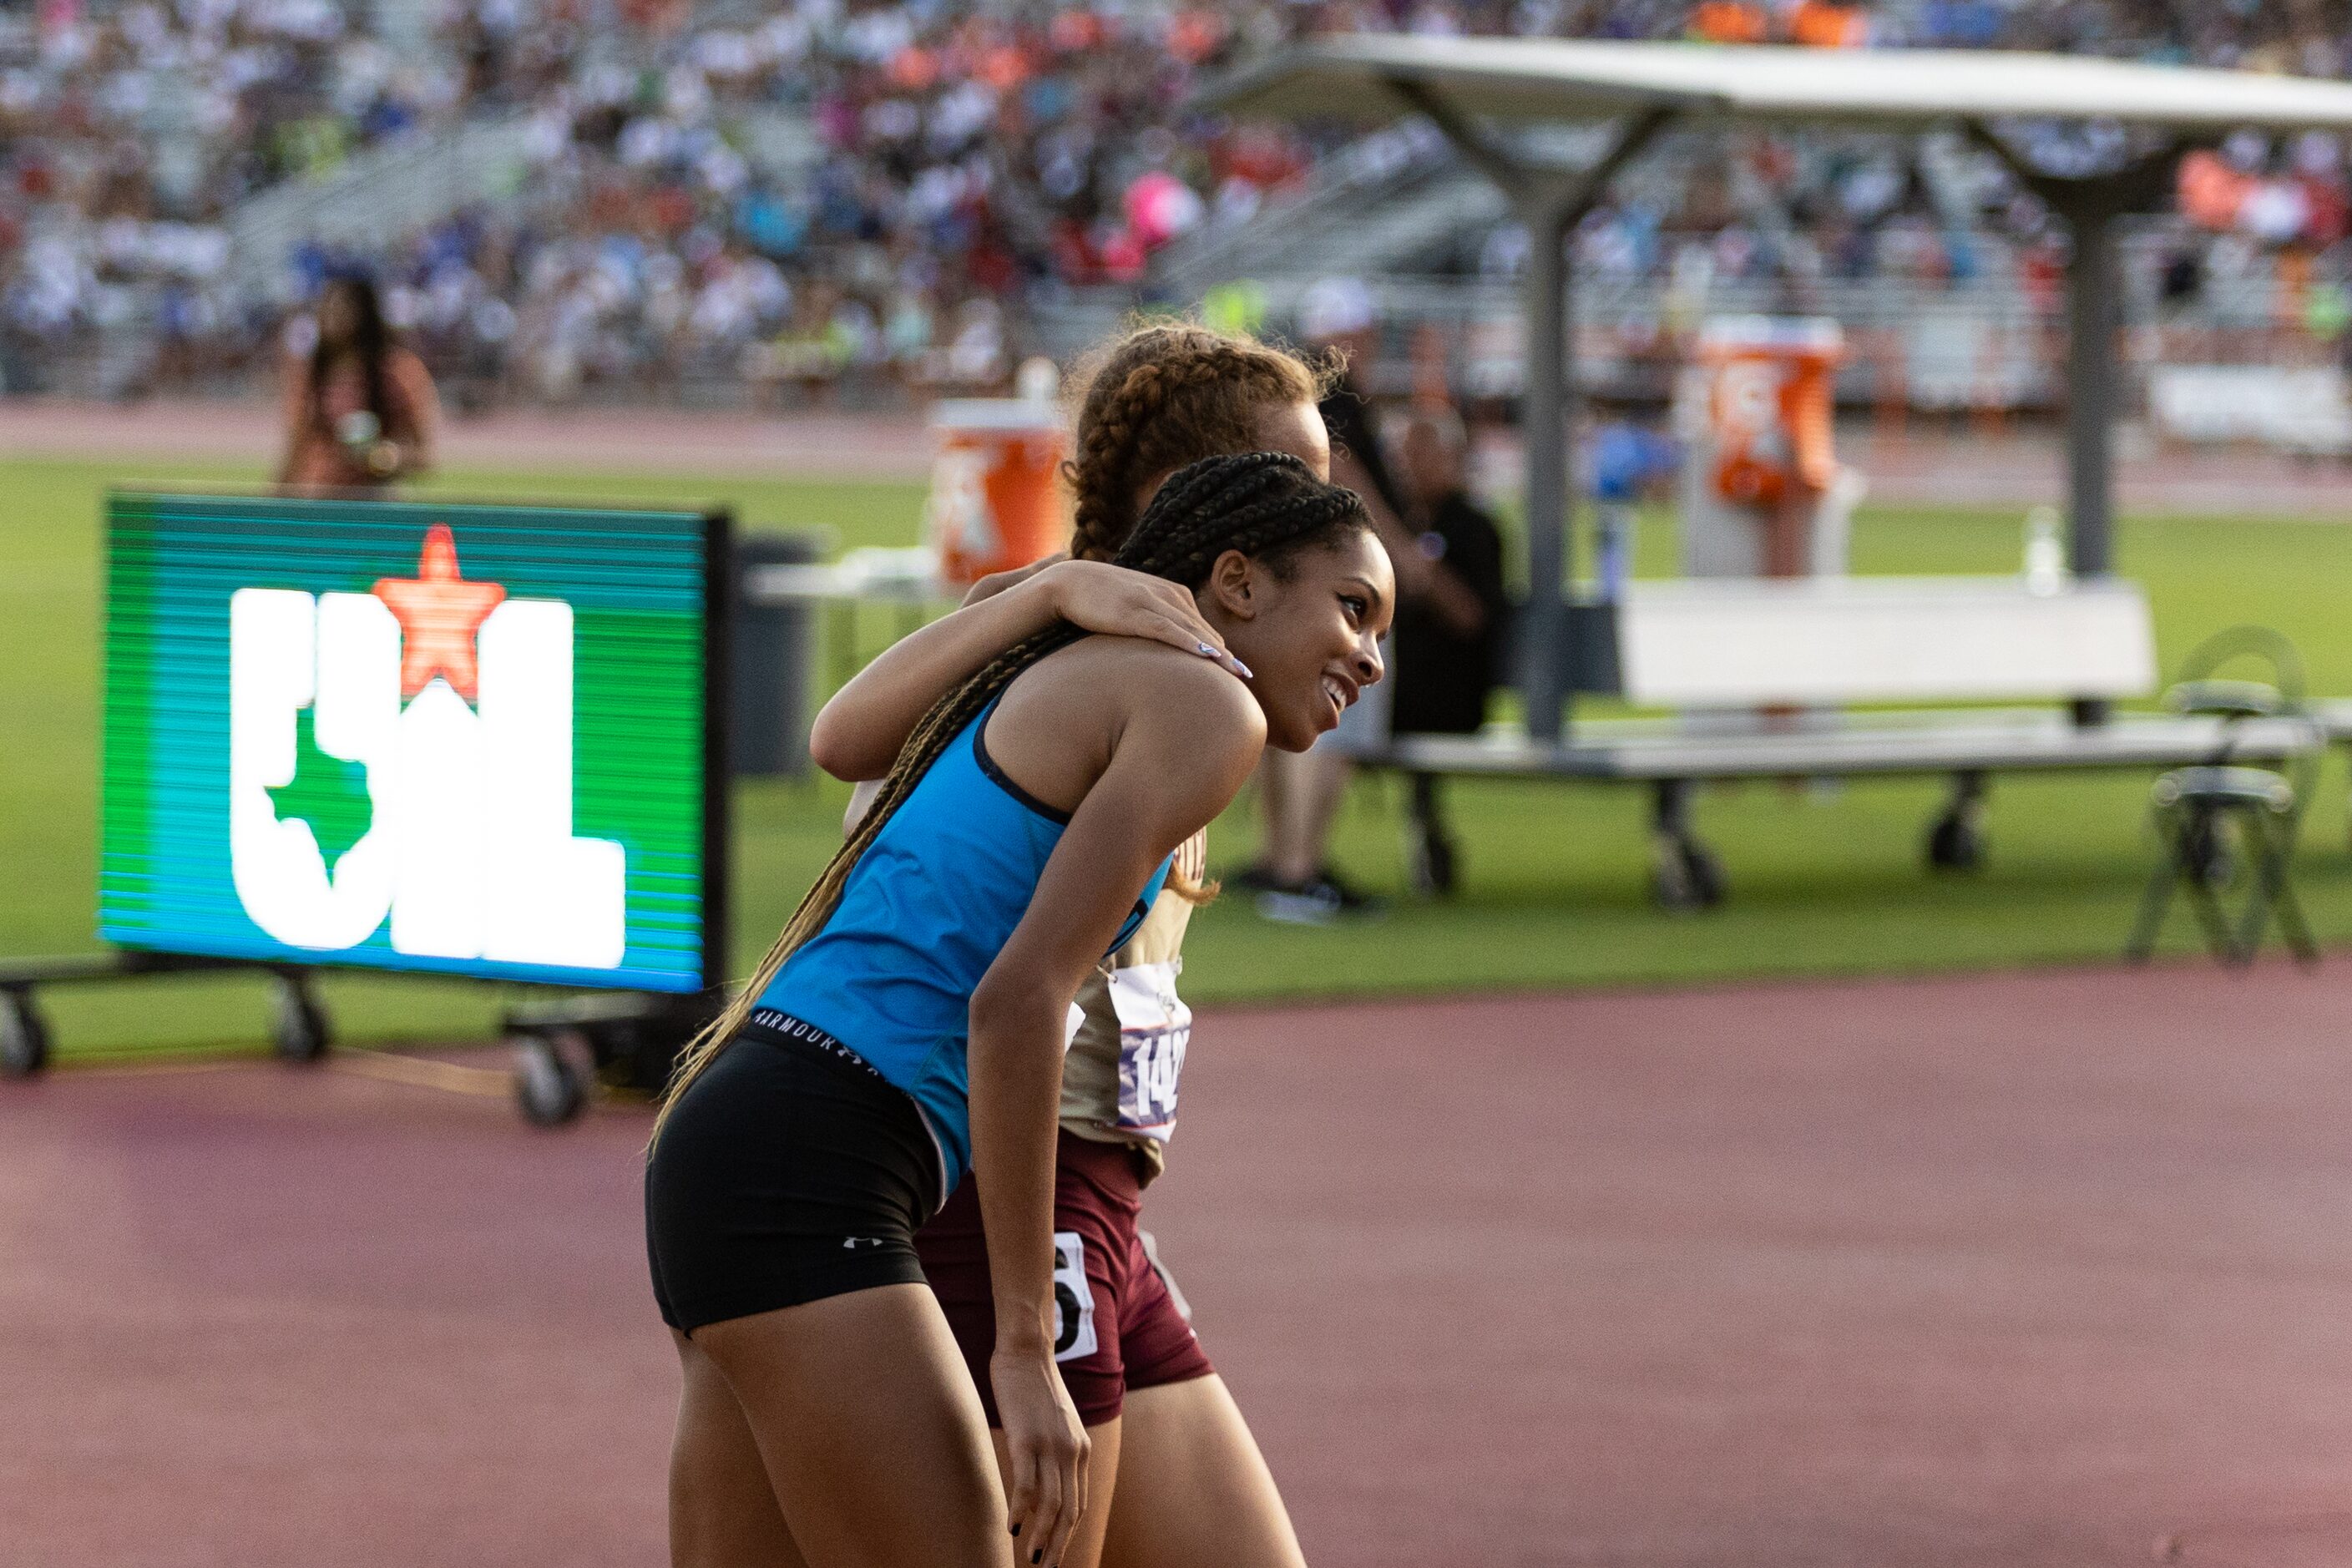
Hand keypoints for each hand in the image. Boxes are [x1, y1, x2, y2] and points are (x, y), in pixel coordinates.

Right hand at [990, 1343, 1089, 1565]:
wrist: (1026, 1350)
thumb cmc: (1034, 1386)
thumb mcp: (1055, 1422)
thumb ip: (1055, 1453)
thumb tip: (1040, 1489)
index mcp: (1080, 1449)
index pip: (1078, 1504)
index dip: (1066, 1534)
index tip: (1054, 1555)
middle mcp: (1071, 1451)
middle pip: (1069, 1511)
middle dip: (1057, 1546)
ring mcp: (1050, 1445)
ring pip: (1051, 1504)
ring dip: (1041, 1537)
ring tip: (1031, 1560)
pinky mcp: (1027, 1438)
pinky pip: (1027, 1484)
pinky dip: (1021, 1510)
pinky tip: (1012, 1527)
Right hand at [1039, 560, 1252, 680]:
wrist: (1069, 582)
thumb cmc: (1101, 600)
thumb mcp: (1136, 608)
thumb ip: (1156, 623)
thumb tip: (1169, 652)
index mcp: (1173, 594)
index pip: (1203, 627)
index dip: (1222, 652)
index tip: (1238, 673)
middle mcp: (1169, 595)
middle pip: (1205, 631)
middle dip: (1226, 656)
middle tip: (1247, 680)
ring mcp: (1152, 602)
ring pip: (1193, 631)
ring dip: (1217, 653)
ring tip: (1237, 674)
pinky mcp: (1135, 612)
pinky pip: (1168, 630)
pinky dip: (1189, 642)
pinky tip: (1206, 655)